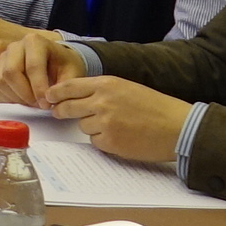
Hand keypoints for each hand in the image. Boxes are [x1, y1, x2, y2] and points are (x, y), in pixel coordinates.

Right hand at [0, 28, 85, 103]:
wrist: (56, 60)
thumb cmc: (64, 65)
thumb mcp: (72, 73)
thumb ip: (65, 87)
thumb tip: (53, 101)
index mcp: (35, 41)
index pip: (32, 66)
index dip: (39, 88)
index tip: (47, 104)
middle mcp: (15, 46)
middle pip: (11, 72)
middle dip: (26, 94)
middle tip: (39, 105)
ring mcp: (4, 56)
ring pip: (1, 81)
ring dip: (17, 97)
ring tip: (33, 103)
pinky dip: (8, 98)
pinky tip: (23, 100)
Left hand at [49, 75, 191, 164]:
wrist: (177, 127)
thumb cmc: (156, 107)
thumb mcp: (127, 88)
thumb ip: (102, 91)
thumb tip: (77, 97)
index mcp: (107, 84)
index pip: (70, 86)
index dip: (56, 92)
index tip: (49, 96)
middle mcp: (102, 101)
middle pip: (68, 107)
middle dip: (61, 111)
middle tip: (58, 113)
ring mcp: (104, 122)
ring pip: (82, 126)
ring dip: (92, 127)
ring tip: (116, 126)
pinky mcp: (109, 141)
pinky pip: (95, 141)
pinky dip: (103, 141)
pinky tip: (121, 137)